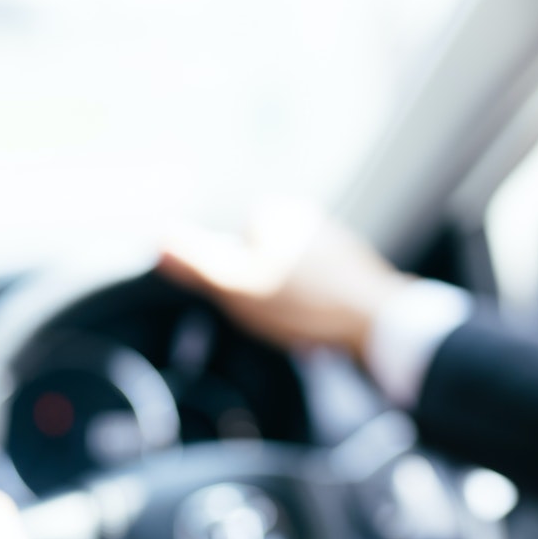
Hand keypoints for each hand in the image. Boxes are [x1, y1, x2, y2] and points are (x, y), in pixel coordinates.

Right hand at [157, 202, 411, 358]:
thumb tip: (158, 240)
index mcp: (274, 211)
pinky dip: (317, 312)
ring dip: (293, 307)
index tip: (257, 301)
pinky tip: (326, 327)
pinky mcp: (354, 268)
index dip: (238, 284)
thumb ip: (196, 262)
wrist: (380, 325)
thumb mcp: (237, 286)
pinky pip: (318, 294)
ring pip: (289, 283)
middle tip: (285, 318)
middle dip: (268, 296)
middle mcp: (305, 215)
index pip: (233, 250)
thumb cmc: (304, 305)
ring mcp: (333, 240)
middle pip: (261, 266)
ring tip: (307, 325)